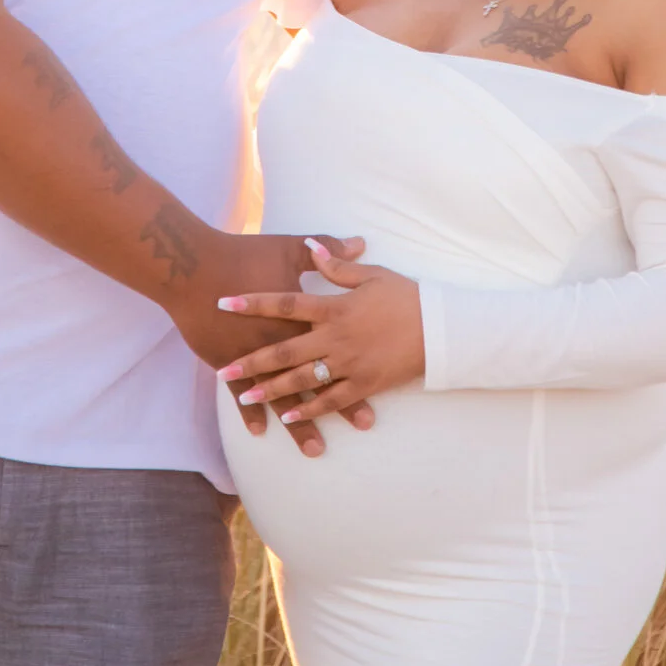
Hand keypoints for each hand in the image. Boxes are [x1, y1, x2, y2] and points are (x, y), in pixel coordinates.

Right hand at [172, 230, 374, 457]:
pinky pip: (240, 394)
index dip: (360, 362)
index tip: (382, 377)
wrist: (193, 266)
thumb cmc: (242, 254)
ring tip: (316, 449)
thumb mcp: (288, 248)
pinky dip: (250, 412)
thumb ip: (326, 251)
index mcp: (301, 317)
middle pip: (317, 377)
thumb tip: (359, 243)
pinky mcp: (227, 360)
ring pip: (282, 396)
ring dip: (299, 424)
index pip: (337, 345)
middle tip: (364, 424)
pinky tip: (259, 432)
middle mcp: (282, 342)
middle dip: (341, 403)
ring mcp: (253, 355)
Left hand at [216, 239, 424, 424]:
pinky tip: (288, 418)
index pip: (287, 303)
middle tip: (225, 369)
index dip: (254, 303)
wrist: (440, 328)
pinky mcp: (364, 385)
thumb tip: (311, 246)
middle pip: (286, 350)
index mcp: (336, 308)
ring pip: (304, 380)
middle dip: (253, 360)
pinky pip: (331, 401)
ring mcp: (350, 365)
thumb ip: (338, 264)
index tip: (225, 303)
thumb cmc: (406, 296)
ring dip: (273, 389)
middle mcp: (337, 338)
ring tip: (247, 395)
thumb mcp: (372, 275)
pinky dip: (309, 411)